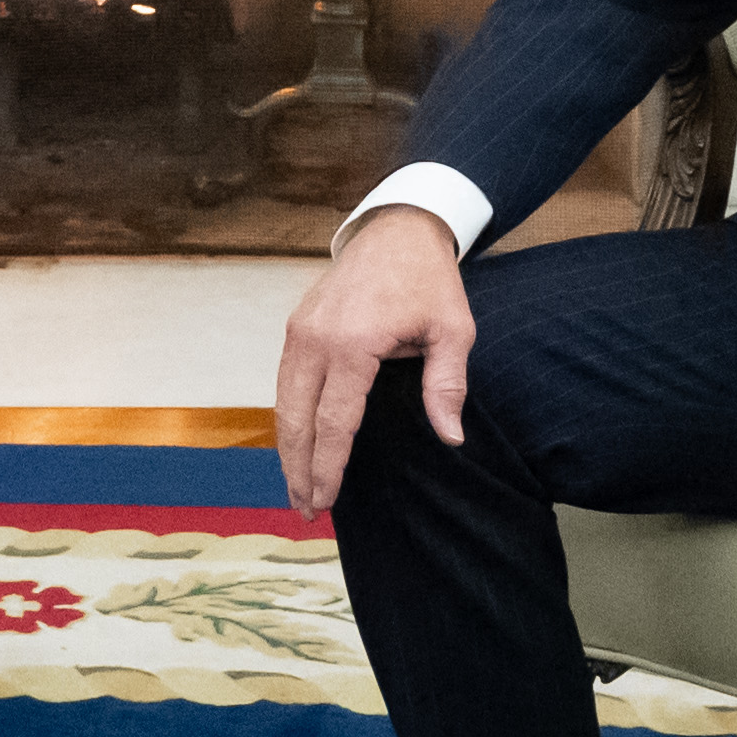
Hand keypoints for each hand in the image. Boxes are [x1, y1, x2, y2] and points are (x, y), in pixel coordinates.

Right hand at [276, 205, 473, 514]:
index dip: (328, 466)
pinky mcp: (295, 326)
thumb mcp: (452, 329)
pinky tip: (296, 444)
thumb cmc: (428, 279)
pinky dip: (287, 419)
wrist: (397, 228)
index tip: (327, 499)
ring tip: (296, 487)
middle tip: (306, 508)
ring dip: (287, 449)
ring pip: (283, 403)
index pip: (334, 422)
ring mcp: (299, 331)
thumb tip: (451, 436)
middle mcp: (315, 338)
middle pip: (297, 420)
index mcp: (352, 343)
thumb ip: (447, 385)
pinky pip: (284, 382)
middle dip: (298, 469)